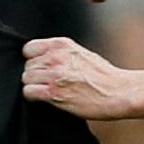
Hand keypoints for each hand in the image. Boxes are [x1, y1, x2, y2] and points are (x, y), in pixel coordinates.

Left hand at [22, 37, 137, 119]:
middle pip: (27, 65)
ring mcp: (54, 75)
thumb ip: (62, 53)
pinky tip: (45, 98)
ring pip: (26, 78)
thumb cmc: (104, 76)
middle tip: (48, 83)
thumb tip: (46, 58)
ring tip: (48, 91)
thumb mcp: (82, 53)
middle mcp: (56, 57)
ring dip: (34, 86)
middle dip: (35, 74)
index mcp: (62, 45)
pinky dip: (33, 97)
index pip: (29, 48)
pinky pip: (29, 92)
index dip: (33, 59)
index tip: (40, 67)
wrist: (118, 92)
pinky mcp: (53, 93)